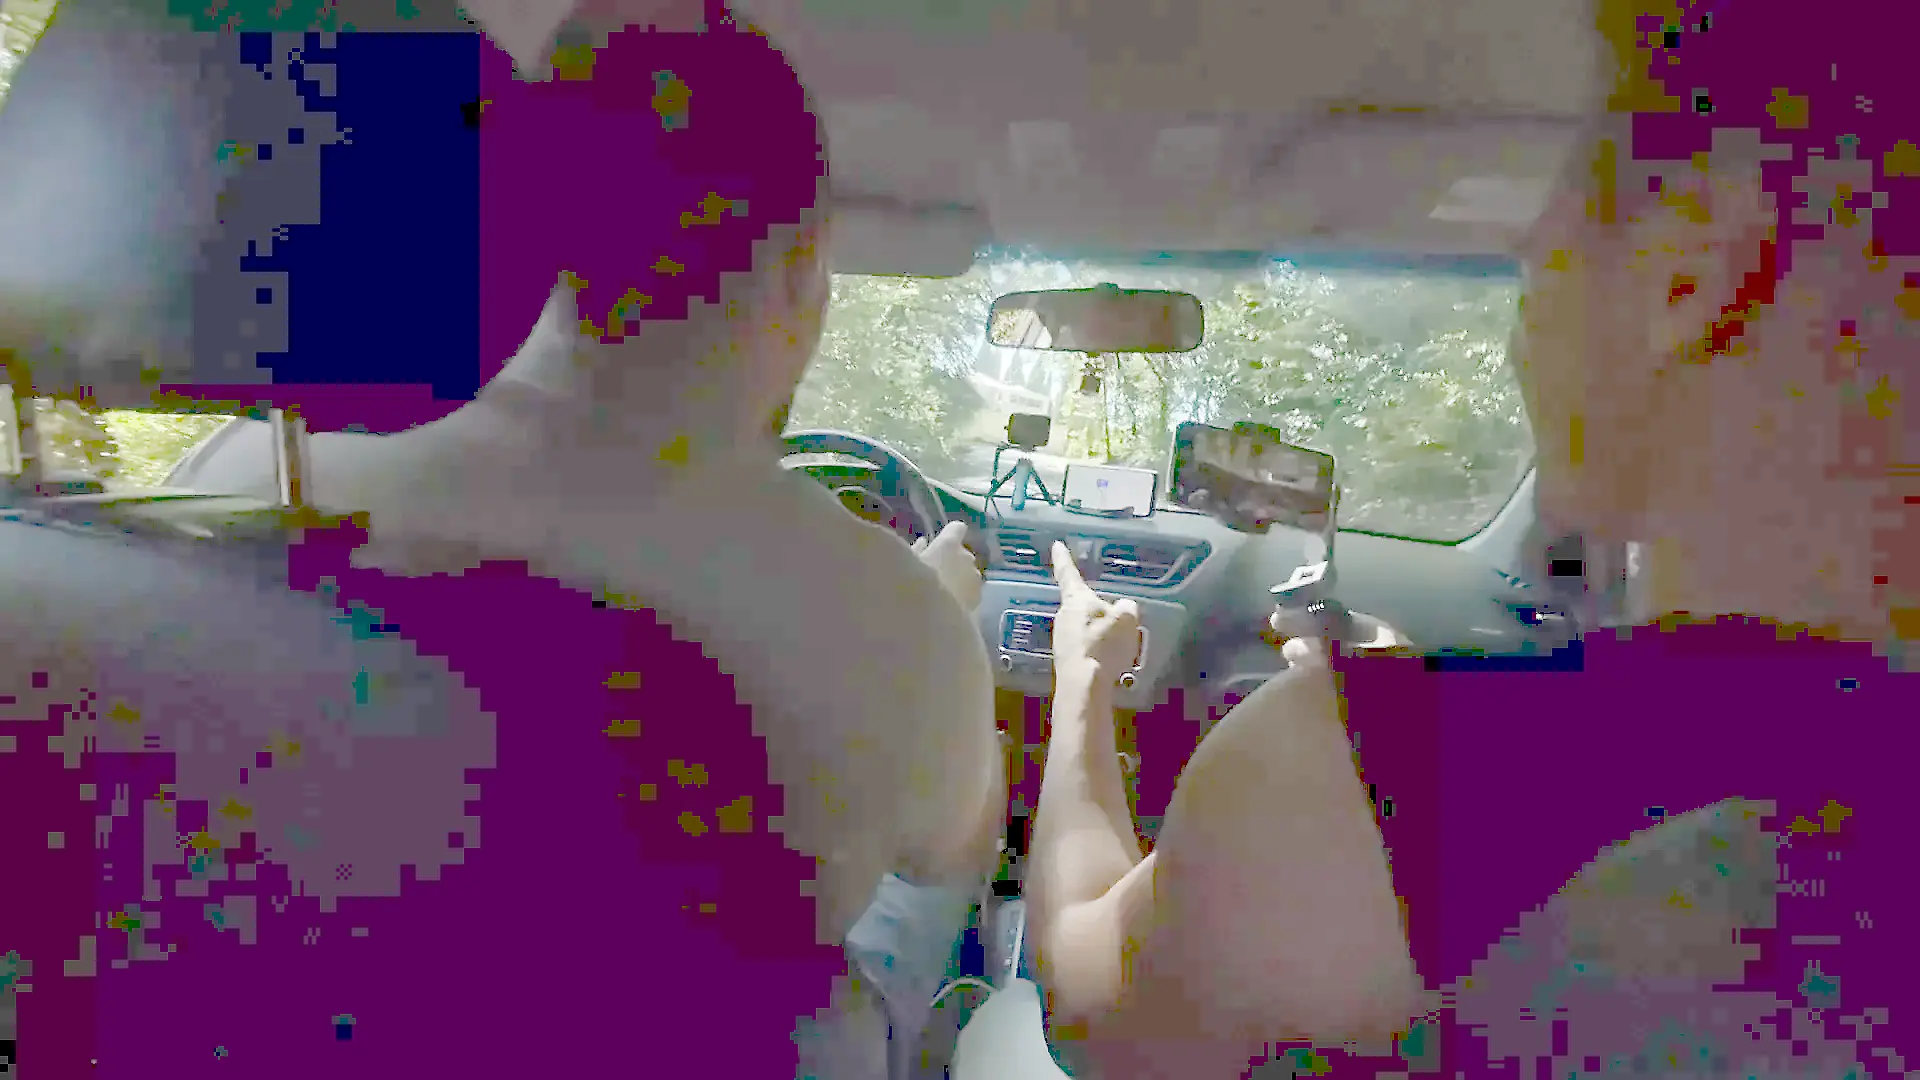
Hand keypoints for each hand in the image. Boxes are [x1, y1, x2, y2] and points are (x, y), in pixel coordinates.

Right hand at [913, 521, 983, 613]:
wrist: (929, 620)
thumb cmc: (912, 584)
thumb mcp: (908, 565)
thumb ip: (917, 551)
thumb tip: (923, 543)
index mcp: (949, 544)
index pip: (956, 529)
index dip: (951, 534)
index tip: (944, 541)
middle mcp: (967, 557)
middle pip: (963, 554)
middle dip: (954, 561)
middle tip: (937, 573)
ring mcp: (975, 579)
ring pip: (969, 574)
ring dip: (960, 579)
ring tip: (943, 593)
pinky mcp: (979, 599)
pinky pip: (971, 592)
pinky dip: (964, 595)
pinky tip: (950, 607)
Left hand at [1049, 541, 1140, 676]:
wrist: (1083, 684)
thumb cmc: (1103, 644)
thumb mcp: (1127, 619)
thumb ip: (1126, 607)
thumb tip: (1123, 608)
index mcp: (1076, 599)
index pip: (1068, 572)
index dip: (1063, 558)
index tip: (1056, 545)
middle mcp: (1063, 615)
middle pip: (1080, 605)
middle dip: (1096, 609)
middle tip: (1115, 618)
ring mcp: (1061, 638)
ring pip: (1083, 628)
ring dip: (1098, 632)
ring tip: (1118, 646)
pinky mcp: (1065, 658)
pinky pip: (1084, 647)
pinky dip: (1096, 650)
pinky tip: (1110, 661)